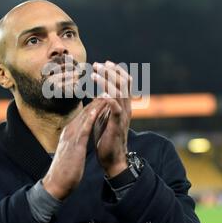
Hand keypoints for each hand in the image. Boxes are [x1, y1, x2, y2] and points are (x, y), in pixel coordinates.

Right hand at [42, 98, 107, 199]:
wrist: (56, 183)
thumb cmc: (65, 168)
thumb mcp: (71, 148)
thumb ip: (76, 138)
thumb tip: (81, 132)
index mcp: (71, 131)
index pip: (86, 113)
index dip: (97, 102)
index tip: (107, 92)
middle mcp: (70, 130)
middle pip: (86, 110)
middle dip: (98, 97)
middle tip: (107, 85)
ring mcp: (71, 136)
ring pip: (85, 115)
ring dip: (96, 102)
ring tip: (105, 90)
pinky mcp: (74, 144)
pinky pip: (84, 128)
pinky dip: (92, 117)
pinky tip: (98, 109)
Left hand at [91, 61, 132, 177]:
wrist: (112, 160)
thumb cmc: (107, 138)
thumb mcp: (105, 117)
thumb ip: (105, 105)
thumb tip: (100, 93)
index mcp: (123, 105)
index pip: (125, 82)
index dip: (116, 71)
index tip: (105, 63)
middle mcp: (126, 108)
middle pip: (123, 83)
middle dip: (111, 72)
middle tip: (98, 64)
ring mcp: (123, 116)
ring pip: (119, 93)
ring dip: (107, 81)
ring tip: (95, 73)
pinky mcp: (117, 125)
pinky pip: (116, 109)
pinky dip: (110, 99)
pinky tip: (102, 93)